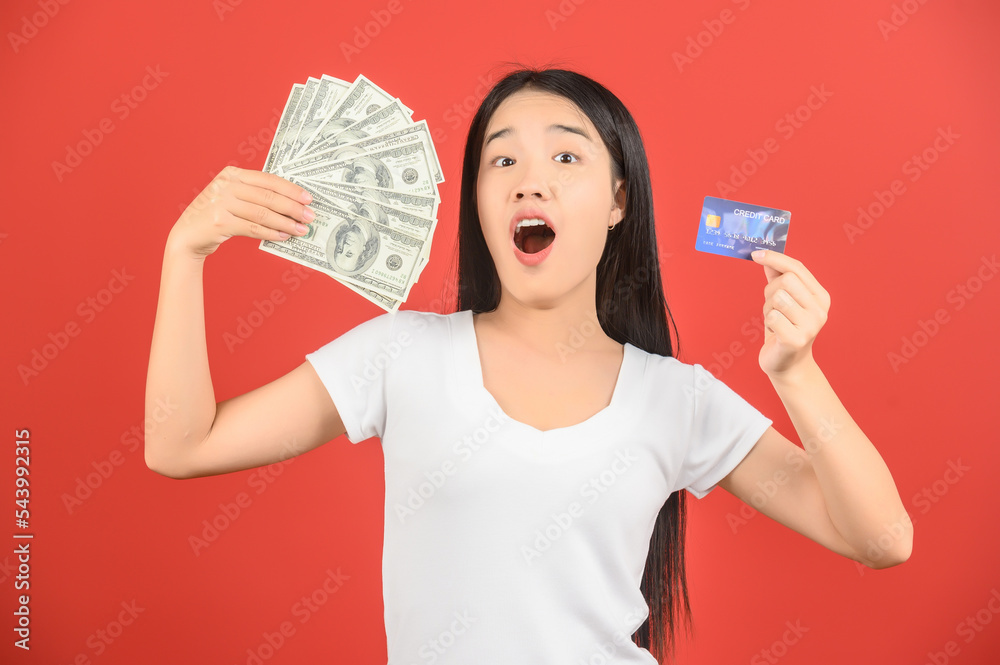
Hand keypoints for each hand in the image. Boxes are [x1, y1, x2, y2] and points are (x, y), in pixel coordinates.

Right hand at [169, 166, 314, 257]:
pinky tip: (283, 236)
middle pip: (268, 196)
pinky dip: (271, 233)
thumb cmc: (216, 215)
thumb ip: (254, 194)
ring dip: (286, 223)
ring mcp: (221, 202)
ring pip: (263, 213)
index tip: (308, 198)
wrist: (187, 235)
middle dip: (293, 207)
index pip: (268, 180)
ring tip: (300, 230)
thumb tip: (291, 203)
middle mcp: (225, 185)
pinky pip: (253, 228)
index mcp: (231, 174)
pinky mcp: (220, 222)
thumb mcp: (231, 197)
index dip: (290, 189)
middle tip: (309, 217)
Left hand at [751, 249, 830, 375]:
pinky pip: (772, 317)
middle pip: (786, 280)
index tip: (756, 253)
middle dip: (771, 291)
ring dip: (768, 309)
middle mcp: (820, 310)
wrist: (788, 363)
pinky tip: (775, 333)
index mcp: (820, 296)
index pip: (797, 268)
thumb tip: (766, 256)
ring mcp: (811, 326)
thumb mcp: (783, 300)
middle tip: (772, 307)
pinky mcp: (796, 340)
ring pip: (777, 298)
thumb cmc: (784, 328)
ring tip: (776, 321)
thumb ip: (778, 277)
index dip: (775, 258)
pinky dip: (768, 323)